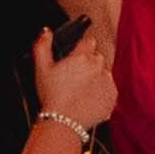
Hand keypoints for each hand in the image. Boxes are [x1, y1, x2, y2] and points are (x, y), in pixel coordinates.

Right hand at [35, 18, 121, 134]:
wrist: (64, 121)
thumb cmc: (52, 96)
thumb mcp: (41, 68)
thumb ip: (42, 46)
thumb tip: (46, 32)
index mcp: (82, 57)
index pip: (89, 42)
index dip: (81, 49)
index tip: (76, 57)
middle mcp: (98, 67)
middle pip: (97, 58)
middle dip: (89, 64)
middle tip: (76, 78)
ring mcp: (107, 82)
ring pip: (104, 73)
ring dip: (96, 78)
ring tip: (82, 91)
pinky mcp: (113, 96)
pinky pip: (110, 89)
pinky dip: (102, 92)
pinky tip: (89, 99)